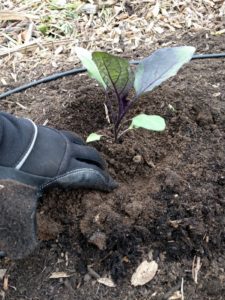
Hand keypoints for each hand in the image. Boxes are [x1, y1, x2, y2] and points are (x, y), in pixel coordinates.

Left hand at [0, 112, 116, 191]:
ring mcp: (63, 141)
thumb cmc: (17, 168)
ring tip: (94, 160)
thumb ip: (44, 196)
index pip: (91, 176)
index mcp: (65, 169)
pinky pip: (74, 138)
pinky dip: (80, 144)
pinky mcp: (56, 133)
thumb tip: (41, 219)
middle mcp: (69, 153)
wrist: (8, 141)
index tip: (113, 186)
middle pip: (93, 159)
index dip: (104, 182)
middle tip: (105, 174)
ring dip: (93, 155)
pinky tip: (78, 146)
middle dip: (102, 167)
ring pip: (85, 146)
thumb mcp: (31, 187)